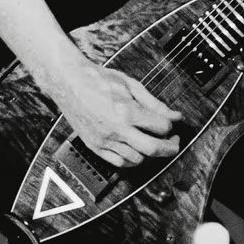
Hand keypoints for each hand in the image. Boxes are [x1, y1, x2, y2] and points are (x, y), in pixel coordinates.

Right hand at [43, 55, 178, 167]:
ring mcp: (104, 140)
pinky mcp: (95, 147)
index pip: (160, 127)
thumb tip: (174, 115)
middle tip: (173, 142)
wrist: (68, 81)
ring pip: (137, 159)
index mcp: (126, 111)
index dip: (171, 125)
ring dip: (149, 154)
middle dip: (169, 147)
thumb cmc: (96, 80)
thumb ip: (154, 103)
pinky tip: (135, 150)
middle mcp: (115, 129)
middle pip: (153, 149)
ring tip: (152, 142)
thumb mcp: (130, 85)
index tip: (172, 123)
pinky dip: (131, 160)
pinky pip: (119, 163)